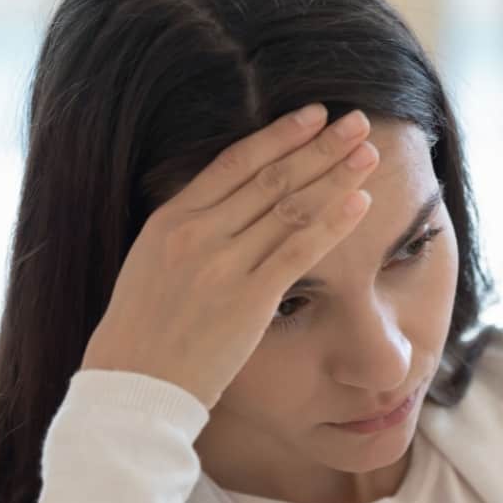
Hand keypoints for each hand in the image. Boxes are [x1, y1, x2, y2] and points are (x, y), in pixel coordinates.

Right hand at [80, 105, 378, 408]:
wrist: (133, 387)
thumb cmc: (143, 332)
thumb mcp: (152, 263)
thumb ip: (189, 230)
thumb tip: (231, 205)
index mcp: (171, 219)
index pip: (235, 161)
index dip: (279, 135)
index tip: (313, 115)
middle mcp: (198, 233)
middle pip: (271, 177)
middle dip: (320, 146)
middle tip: (357, 122)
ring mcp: (223, 265)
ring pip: (290, 207)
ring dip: (335, 176)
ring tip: (368, 153)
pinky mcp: (248, 300)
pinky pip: (298, 251)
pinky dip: (332, 223)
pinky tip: (360, 202)